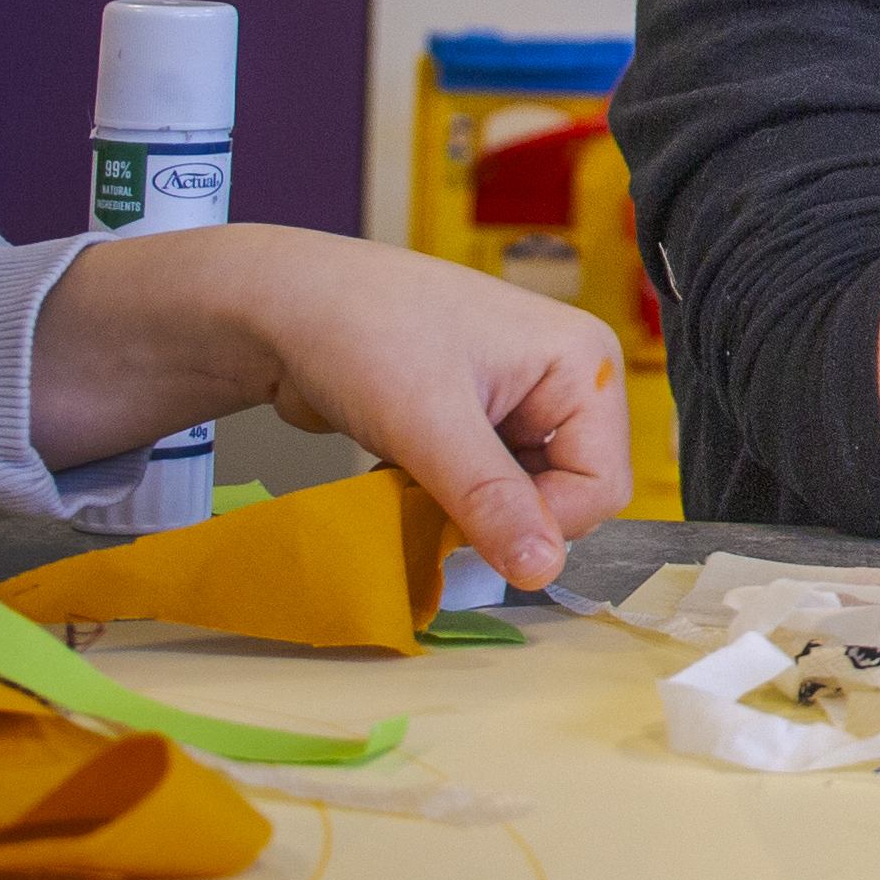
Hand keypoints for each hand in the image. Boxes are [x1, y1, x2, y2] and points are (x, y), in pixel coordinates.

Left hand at [41, 224, 632, 588]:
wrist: (277, 305)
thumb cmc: (361, 333)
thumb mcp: (428, 423)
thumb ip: (491, 502)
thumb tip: (542, 574)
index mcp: (582, 363)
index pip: (602, 484)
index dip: (543, 521)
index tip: (467, 521)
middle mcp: (565, 380)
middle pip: (570, 494)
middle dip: (503, 513)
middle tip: (433, 494)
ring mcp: (522, 400)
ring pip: (525, 498)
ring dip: (469, 508)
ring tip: (413, 476)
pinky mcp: (481, 420)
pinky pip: (489, 489)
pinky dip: (448, 498)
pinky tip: (406, 473)